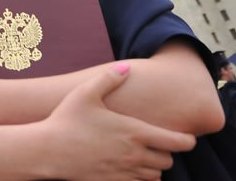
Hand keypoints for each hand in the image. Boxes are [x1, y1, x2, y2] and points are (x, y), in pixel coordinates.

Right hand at [39, 63, 195, 180]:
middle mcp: (135, 155)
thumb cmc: (66, 120)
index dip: (188, 140)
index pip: (179, 142)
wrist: (48, 150)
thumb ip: (109, 79)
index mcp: (135, 132)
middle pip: (169, 160)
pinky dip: (141, 178)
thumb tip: (126, 67)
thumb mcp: (85, 93)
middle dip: (166, 152)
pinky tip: (130, 168)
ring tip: (141, 154)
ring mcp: (125, 172)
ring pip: (156, 176)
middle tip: (155, 142)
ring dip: (154, 166)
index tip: (186, 137)